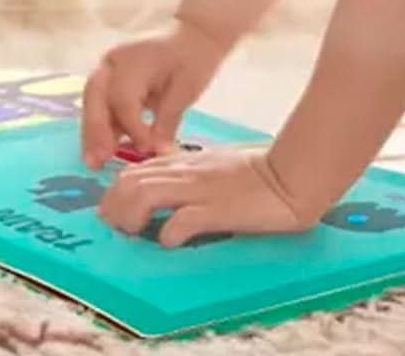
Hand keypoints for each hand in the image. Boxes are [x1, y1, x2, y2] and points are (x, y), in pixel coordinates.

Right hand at [82, 18, 228, 167]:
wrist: (194, 38)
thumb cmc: (192, 60)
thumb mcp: (186, 90)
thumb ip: (168, 120)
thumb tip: (157, 152)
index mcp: (135, 59)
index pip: (124, 98)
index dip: (132, 127)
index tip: (146, 149)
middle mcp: (115, 62)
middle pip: (95, 97)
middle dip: (95, 130)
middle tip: (97, 160)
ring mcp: (109, 69)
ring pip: (92, 102)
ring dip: (92, 132)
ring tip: (94, 162)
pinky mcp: (111, 81)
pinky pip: (100, 105)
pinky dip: (101, 126)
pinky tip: (104, 150)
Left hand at [97, 148, 309, 247]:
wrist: (292, 174)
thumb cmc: (259, 172)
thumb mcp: (217, 165)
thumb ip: (191, 174)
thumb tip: (168, 194)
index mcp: (186, 162)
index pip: (134, 170)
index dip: (115, 193)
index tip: (113, 215)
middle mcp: (186, 173)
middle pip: (130, 181)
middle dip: (113, 207)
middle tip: (117, 230)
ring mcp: (200, 190)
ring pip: (145, 194)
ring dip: (130, 218)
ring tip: (134, 235)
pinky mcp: (218, 209)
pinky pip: (182, 220)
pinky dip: (168, 234)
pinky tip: (171, 242)